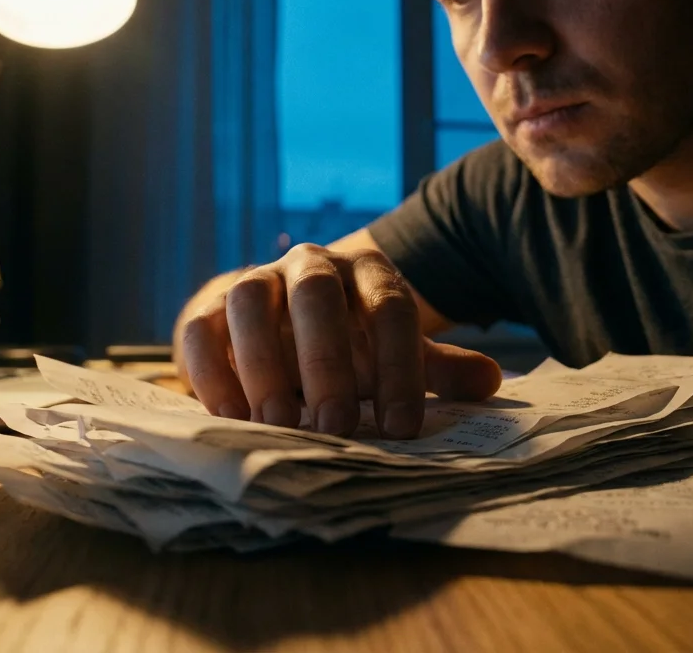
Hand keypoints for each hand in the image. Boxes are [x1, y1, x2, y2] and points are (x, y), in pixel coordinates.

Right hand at [176, 244, 502, 438]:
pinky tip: (231, 419)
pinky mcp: (209, 308)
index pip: (388, 307)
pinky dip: (211, 371)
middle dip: (326, 360)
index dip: (398, 367)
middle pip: (316, 295)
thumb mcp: (396, 356)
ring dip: (263, 362)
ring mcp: (255, 281)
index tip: (400, 428)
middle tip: (336, 425)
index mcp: (367, 272)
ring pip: (249, 300)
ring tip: (279, 424)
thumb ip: (436, 368)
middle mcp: (310, 265)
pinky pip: (201, 329)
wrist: (288, 325)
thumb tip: (491, 382)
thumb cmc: (353, 348)